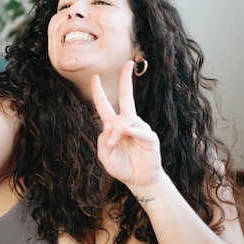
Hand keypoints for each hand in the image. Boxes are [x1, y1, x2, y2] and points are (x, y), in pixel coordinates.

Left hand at [91, 60, 165, 188]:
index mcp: (114, 125)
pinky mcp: (149, 136)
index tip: (94, 77)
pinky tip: (126, 133)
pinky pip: (138, 130)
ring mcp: (139, 128)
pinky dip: (130, 132)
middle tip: (127, 62)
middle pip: (127, 97)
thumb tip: (110, 126)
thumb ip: (102, 140)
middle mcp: (127, 123)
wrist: (139, 180)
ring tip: (112, 145)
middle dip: (126, 79)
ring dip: (115, 133)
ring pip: (124, 121)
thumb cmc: (122, 167)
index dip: (99, 92)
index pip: (104, 105)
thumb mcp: (104, 155)